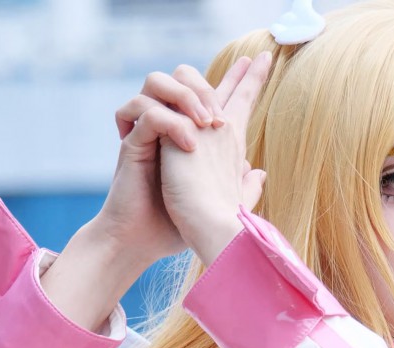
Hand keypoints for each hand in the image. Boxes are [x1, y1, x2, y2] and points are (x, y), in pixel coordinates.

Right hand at [89, 53, 269, 269]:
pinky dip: (170, 122)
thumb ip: (240, 186)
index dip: (240, 77)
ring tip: (204, 126)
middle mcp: (169, 127)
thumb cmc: (173, 228)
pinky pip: (145, 112)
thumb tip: (257, 170)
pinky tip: (189, 146)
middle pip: (182, 74)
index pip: (217, 95)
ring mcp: (148, 132)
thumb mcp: (216, 205)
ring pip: (156, 81)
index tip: (261, 59)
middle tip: (219, 117)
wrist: (142, 242)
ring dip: (184, 98)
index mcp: (193, 137)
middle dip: (204, 86)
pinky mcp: (133, 143)